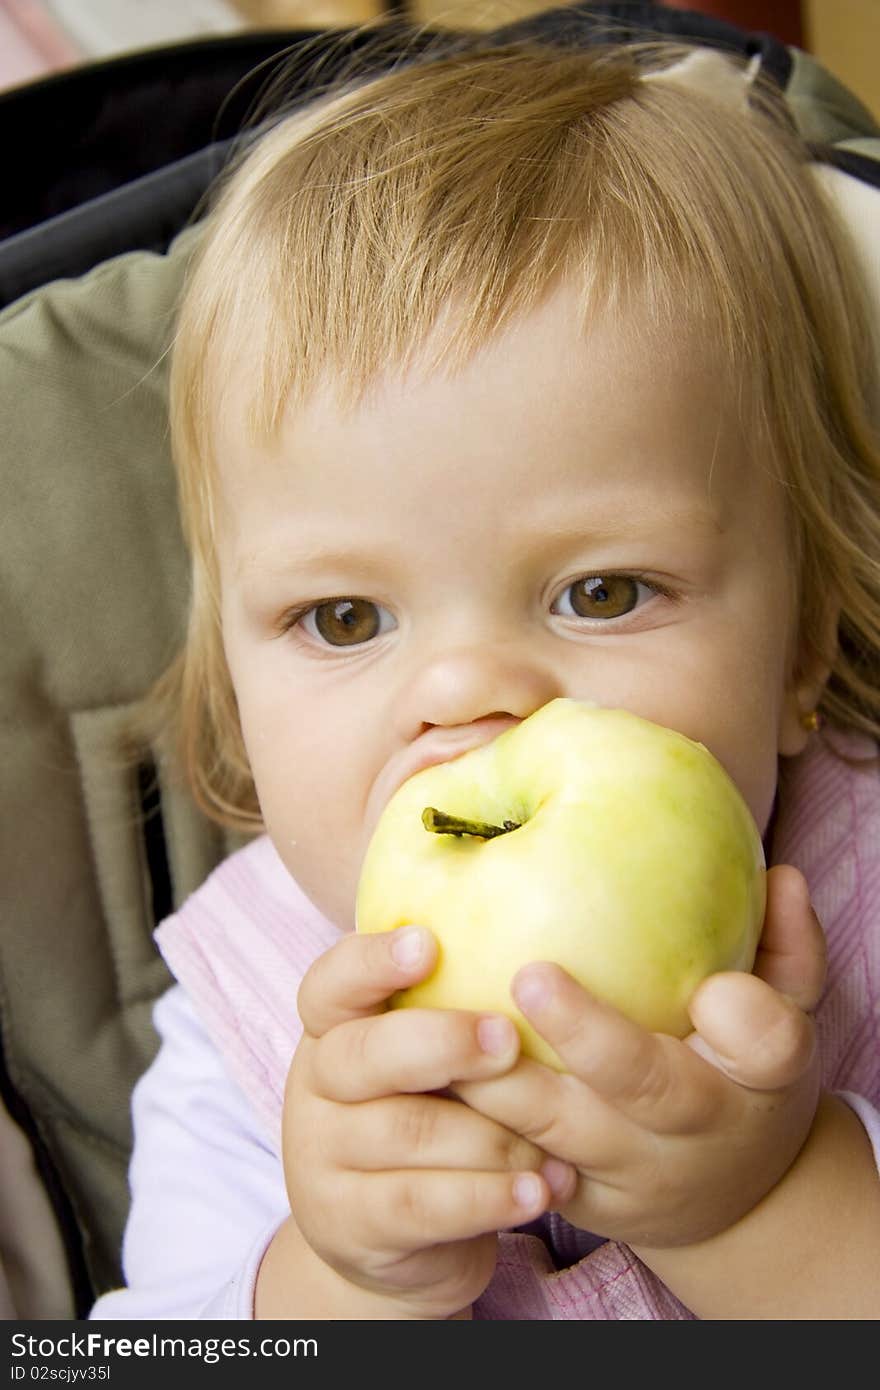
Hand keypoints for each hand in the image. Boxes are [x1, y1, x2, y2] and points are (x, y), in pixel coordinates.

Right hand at [275, 925, 575, 1318]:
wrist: (388, 1237)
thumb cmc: (424, 1116)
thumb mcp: (422, 1061)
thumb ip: (451, 1010)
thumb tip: (537, 959)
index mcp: (332, 1029)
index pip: (332, 982)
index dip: (374, 961)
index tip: (428, 943)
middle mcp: (316, 1084)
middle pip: (364, 1054)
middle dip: (442, 1042)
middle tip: (507, 1038)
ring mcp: (322, 1157)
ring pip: (408, 1133)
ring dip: (492, 1137)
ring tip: (551, 1145)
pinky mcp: (348, 1222)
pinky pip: (423, 1204)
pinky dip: (488, 1197)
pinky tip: (537, 1191)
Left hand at [454, 865, 824, 1250]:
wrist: (730, 1198)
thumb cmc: (746, 1072)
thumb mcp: (788, 1016)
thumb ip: (786, 946)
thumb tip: (778, 872)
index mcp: (757, 1078)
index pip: (768, 1045)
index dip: (746, 1019)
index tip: (711, 986)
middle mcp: (694, 1130)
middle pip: (646, 1087)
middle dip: (590, 1036)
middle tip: (532, 975)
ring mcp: (630, 1172)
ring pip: (555, 1132)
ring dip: (497, 1082)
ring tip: (440, 1018)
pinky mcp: (576, 1199)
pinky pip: (511, 1159)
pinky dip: (465, 1121)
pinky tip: (417, 1068)